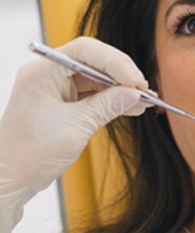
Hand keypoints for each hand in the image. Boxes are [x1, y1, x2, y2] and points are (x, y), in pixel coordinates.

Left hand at [0, 37, 148, 232]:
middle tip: (143, 91)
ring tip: (143, 101)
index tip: (135, 81)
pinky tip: (131, 107)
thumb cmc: (29, 156)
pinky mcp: (62, 101)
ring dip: (120, 89)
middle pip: (94, 61)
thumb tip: (135, 94)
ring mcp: (55, 87)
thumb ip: (107, 106)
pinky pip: (93, 92)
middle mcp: (48, 74)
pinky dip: (112, 99)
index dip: (115, 62)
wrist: (10, 180)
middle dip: (121, 75)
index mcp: (42, 72)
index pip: (86, 51)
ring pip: (97, 77)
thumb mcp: (75, 128)